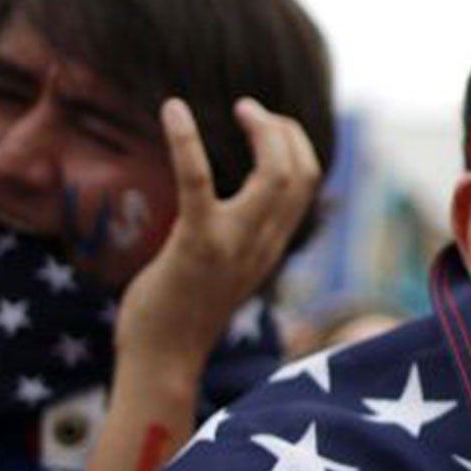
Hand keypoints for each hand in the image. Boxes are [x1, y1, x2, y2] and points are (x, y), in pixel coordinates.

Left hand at [113, 97, 321, 368]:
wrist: (161, 361)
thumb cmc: (179, 314)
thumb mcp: (224, 269)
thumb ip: (238, 238)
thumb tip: (230, 210)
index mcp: (270, 245)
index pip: (308, 182)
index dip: (294, 143)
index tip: (264, 123)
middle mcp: (262, 243)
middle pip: (302, 173)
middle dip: (284, 130)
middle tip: (249, 111)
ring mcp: (233, 245)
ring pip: (276, 176)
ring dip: (263, 130)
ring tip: (239, 109)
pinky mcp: (196, 245)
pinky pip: (199, 182)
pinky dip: (187, 140)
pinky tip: (173, 109)